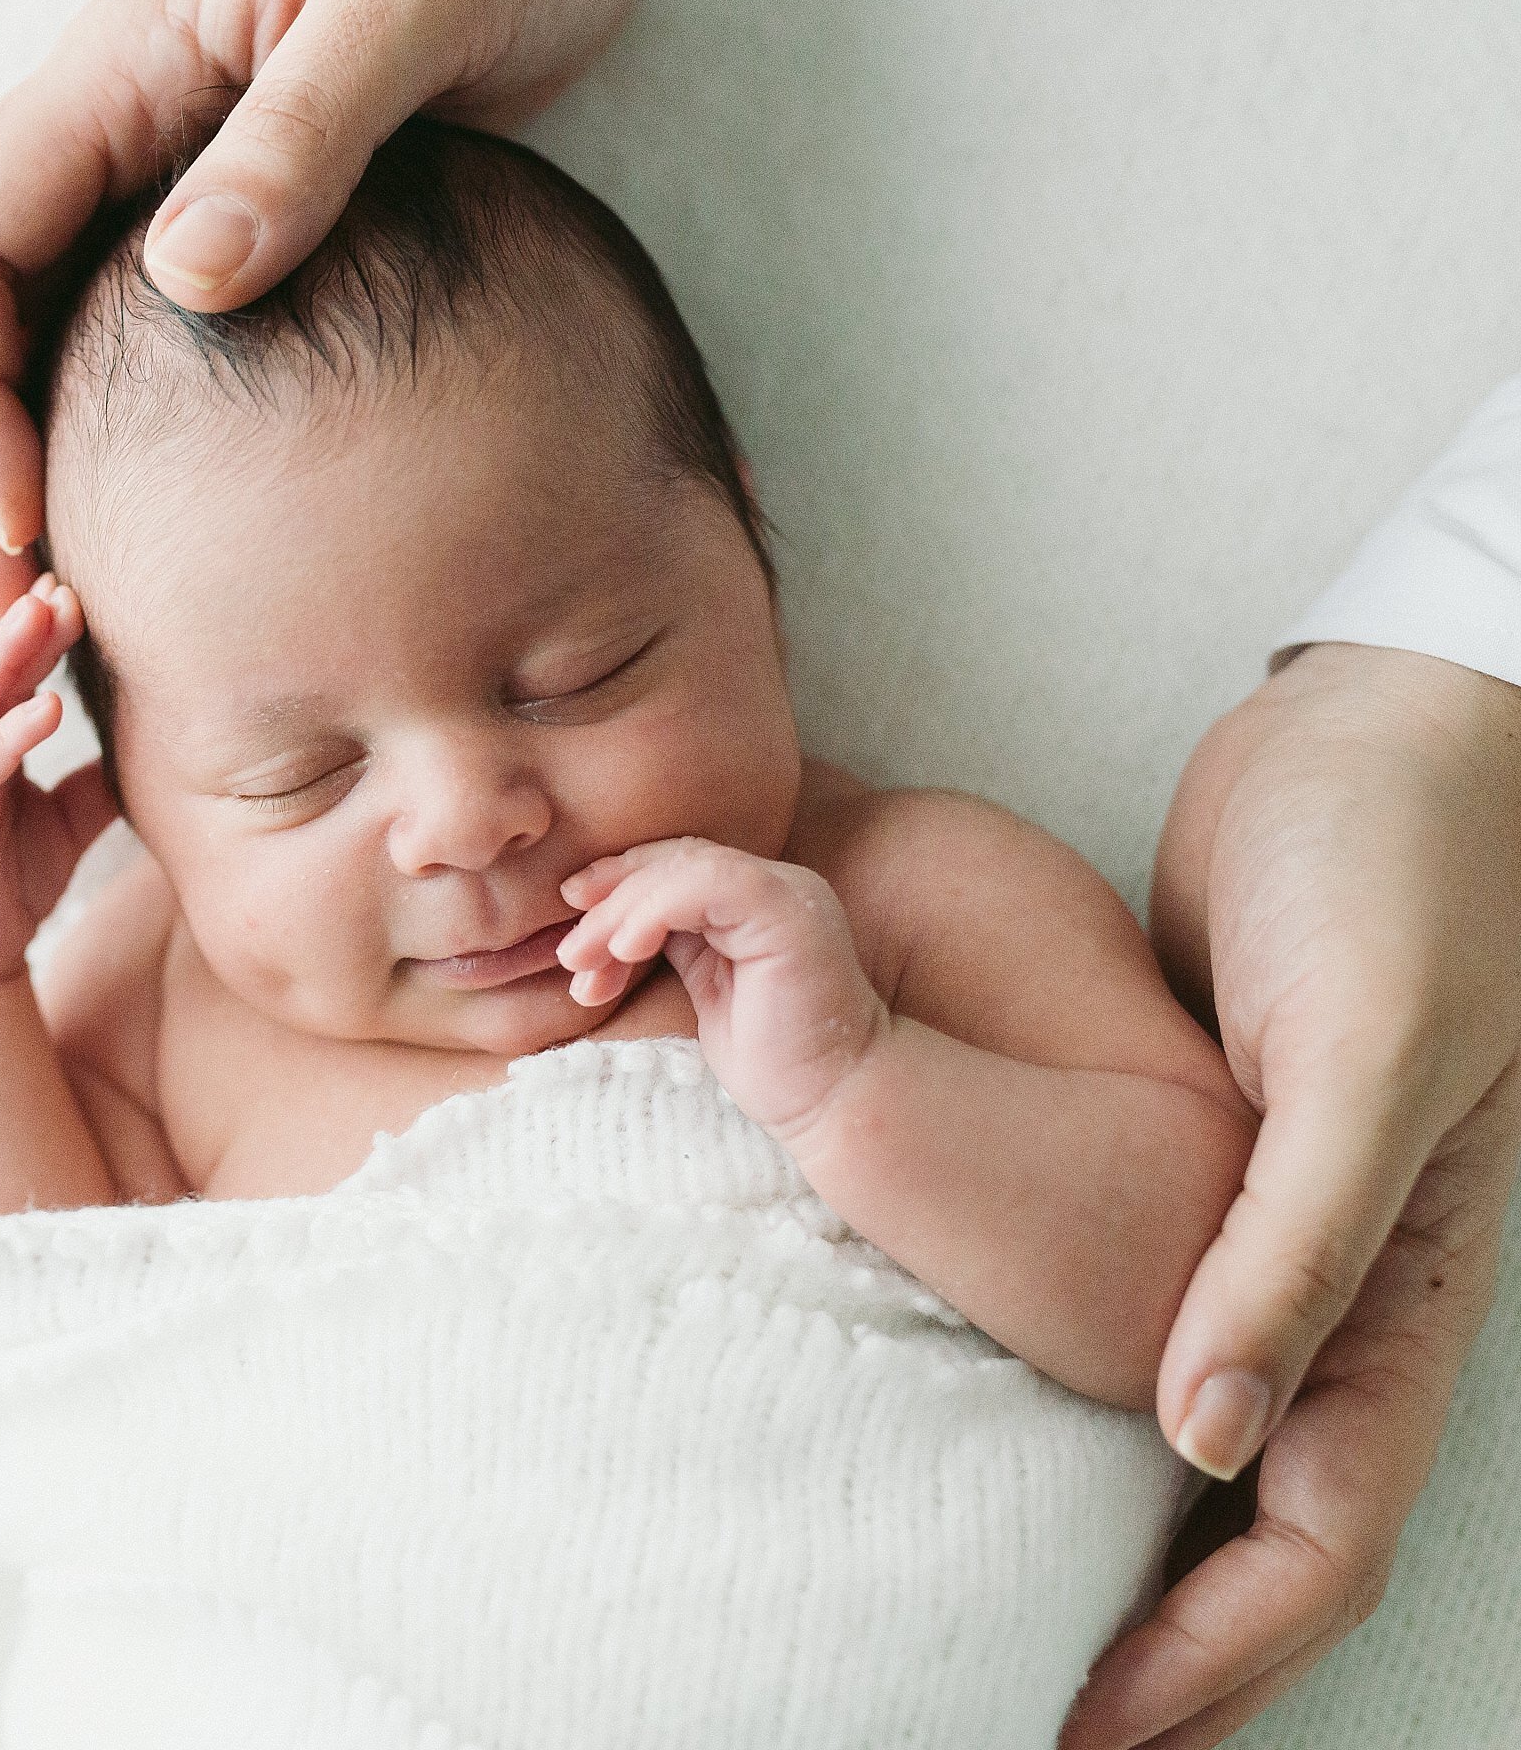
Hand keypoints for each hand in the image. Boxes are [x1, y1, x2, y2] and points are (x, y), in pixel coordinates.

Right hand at [0, 0, 669, 614]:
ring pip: (50, 346)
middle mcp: (122, 138)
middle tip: (20, 614)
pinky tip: (171, 541)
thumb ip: (304, 128)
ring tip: (77, 612)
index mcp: (119, 69)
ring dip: (40, 472)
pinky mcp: (253, 234)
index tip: (19, 517)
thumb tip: (192, 279)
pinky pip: (148, 352)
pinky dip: (132, 449)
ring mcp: (177, 190)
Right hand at [0, 573, 118, 990]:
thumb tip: (153, 743)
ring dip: (3, 657)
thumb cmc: (8, 884)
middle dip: (24, 625)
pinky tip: (46, 709)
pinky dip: (7, 734)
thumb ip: (96, 779)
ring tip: (42, 617)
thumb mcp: (68, 822)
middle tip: (64, 581)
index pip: (14, 673)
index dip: (44, 632)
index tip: (85, 589)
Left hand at [555, 838, 888, 1143]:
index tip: (571, 910)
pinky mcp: (789, 911)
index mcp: (758, 901)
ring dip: (621, 912)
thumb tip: (611, 928)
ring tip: (586, 961)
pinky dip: (654, 910)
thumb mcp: (707, 989)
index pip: (678, 864)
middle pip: (674, 860)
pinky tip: (624, 949)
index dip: (620, 879)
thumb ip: (678, 945)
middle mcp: (777, 884)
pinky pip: (708, 885)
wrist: (832, 1102)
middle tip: (569, 954)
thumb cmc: (775, 1062)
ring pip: (684, 867)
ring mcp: (787, 893)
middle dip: (609, 900)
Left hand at [1061, 643, 1520, 1748]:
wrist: (1381, 737)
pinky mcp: (1204, 1149)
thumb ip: (1302, 1245)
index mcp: (1406, 1293)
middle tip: (1037, 1708)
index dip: (1218, 1658)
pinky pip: (1140, 1293)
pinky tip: (982, 1377)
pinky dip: (1074, 1365)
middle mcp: (1338, 1285)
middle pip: (1255, 1521)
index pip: (1317, 1538)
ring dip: (1116, 1524)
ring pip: (1194, 1423)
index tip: (1094, 1731)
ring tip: (995, 1584)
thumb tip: (1202, 1438)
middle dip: (1169, 1639)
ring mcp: (1272, 1222)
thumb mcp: (1367, 1056)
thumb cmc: (1403, 881)